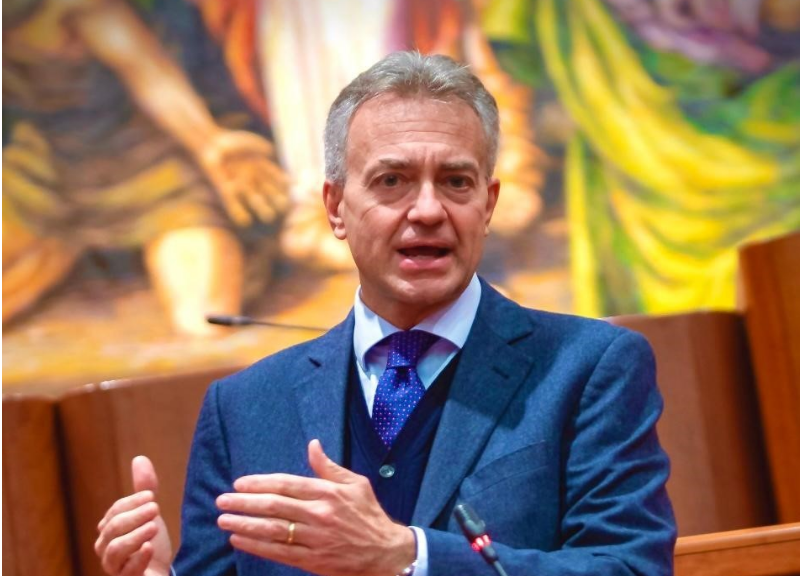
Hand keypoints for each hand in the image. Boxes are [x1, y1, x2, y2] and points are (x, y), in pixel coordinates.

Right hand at [95, 456, 172, 575]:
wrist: (159, 572)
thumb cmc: (150, 542)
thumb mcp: (150, 514)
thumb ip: (144, 489)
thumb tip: (139, 458)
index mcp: (109, 530)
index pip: (115, 511)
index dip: (132, 502)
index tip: (152, 496)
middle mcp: (106, 548)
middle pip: (113, 528)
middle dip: (135, 516)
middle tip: (156, 507)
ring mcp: (114, 567)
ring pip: (114, 550)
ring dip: (135, 536)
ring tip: (154, 527)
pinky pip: (126, 572)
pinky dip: (138, 558)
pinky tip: (150, 548)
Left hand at [196, 130, 289, 225]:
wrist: (211, 145)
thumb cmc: (232, 142)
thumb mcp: (248, 141)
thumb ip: (259, 146)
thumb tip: (270, 151)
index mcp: (262, 167)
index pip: (277, 177)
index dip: (286, 183)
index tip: (294, 188)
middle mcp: (254, 179)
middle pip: (268, 192)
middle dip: (276, 200)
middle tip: (284, 207)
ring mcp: (241, 185)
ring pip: (254, 199)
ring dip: (261, 208)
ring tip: (269, 217)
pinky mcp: (226, 190)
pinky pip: (233, 203)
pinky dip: (238, 211)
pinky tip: (244, 221)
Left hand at [217, 440, 415, 575]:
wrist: (386, 553)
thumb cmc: (369, 515)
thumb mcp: (355, 484)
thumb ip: (329, 467)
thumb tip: (313, 445)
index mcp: (328, 492)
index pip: (286, 484)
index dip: (260, 483)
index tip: (239, 483)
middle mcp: (319, 514)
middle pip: (273, 506)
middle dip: (244, 503)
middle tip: (222, 501)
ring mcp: (315, 539)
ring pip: (272, 530)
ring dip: (244, 525)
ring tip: (224, 521)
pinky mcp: (313, 561)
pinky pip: (279, 553)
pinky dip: (256, 547)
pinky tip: (239, 541)